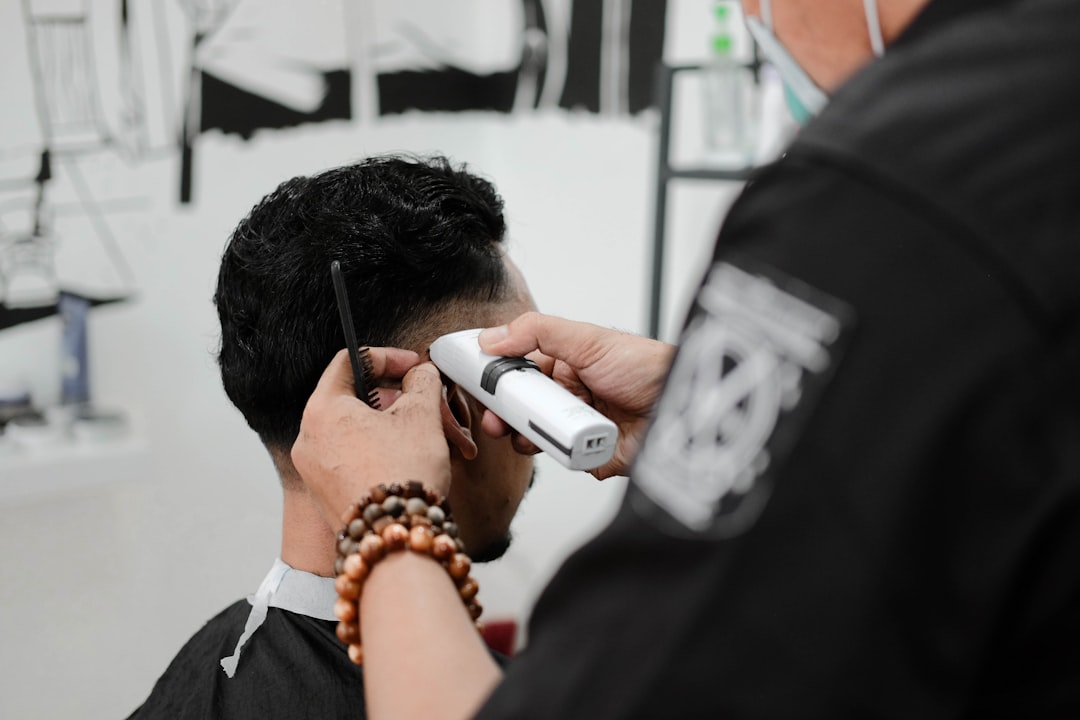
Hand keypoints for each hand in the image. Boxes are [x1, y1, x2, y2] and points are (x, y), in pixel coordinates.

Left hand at [292, 348, 451, 527]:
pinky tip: (419, 464)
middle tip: (435, 410)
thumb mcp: (421, 414)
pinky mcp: (329, 497)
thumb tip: (420, 375)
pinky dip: (388, 455)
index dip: (389, 358)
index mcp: (322, 410)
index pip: (351, 362)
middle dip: (406, 404)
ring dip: (404, 432)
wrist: (396, 542)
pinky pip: (358, 462)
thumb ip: (422, 382)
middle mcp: (309, 440)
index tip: (415, 367)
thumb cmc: (402, 477)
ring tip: (441, 443)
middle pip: (361, 402)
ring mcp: (316, 472)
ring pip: (364, 435)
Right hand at [478, 312, 675, 478]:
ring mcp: (580, 427)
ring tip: (523, 435)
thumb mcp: (588, 340)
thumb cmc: (648, 368)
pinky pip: (565, 461)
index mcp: (567, 365)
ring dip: (526, 437)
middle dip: (505, 414)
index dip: (498, 380)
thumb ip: (537, 333)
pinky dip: (559, 457)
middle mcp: (571, 395)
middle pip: (524, 408)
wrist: (686, 408)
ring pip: (538, 437)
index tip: (477, 385)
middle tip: (494, 420)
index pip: (520, 372)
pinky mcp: (592, 456)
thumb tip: (493, 337)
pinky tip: (560, 448)